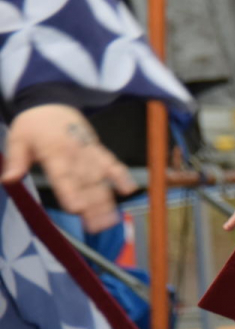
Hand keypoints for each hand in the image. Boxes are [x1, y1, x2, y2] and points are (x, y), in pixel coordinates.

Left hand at [2, 104, 135, 232]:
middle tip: (98, 226)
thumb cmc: (32, 124)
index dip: (71, 191)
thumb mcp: (18, 139)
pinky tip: (128, 189)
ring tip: (111, 219)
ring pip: (100, 178)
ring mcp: (89, 151)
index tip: (77, 208)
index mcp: (54, 152)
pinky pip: (112, 162)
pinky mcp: (97, 148)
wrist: (51, 101)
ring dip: (106, 198)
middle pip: (86, 182)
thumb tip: (8, 179)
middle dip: (93, 205)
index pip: (63, 175)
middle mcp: (75, 153)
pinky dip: (121, 175)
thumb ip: (16, 160)